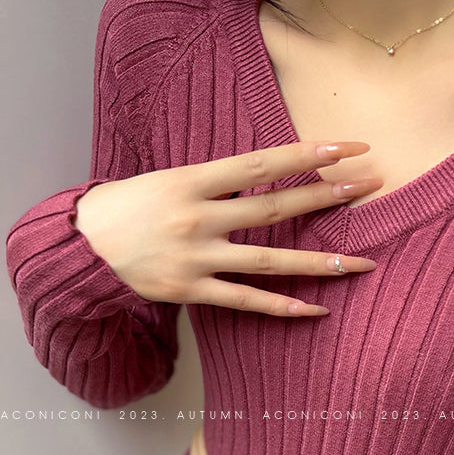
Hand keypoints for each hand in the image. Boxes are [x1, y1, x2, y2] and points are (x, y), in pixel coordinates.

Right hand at [72, 139, 382, 314]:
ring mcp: (195, 257)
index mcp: (192, 180)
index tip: (348, 146)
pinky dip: (283, 306)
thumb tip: (267, 175)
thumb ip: (217, 181)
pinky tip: (318, 308)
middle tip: (370, 186)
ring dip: (321, 262)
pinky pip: (246, 301)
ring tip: (363, 261)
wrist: (82, 246)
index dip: (307, 153)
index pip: (262, 163)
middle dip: (327, 195)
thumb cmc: (129, 206)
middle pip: (275, 208)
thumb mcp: (169, 178)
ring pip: (270, 261)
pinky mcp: (190, 291)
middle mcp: (197, 217)